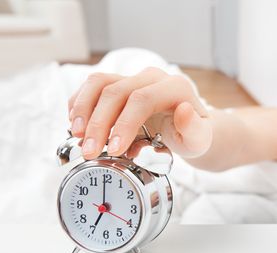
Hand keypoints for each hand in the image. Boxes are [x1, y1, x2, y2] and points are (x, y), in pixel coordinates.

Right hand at [67, 67, 212, 159]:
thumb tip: (183, 111)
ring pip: (100, 82)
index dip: (124, 123)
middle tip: (90, 151)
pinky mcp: (119, 84)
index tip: (114, 148)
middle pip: (116, 91)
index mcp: (175, 88)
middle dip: (99, 123)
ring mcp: (133, 79)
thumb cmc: (192, 136)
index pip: (142, 99)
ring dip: (83, 109)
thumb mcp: (200, 140)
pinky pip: (93, 86)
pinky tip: (76, 123)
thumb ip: (195, 129)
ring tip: (77, 135)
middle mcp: (152, 78)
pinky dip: (80, 103)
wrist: (187, 130)